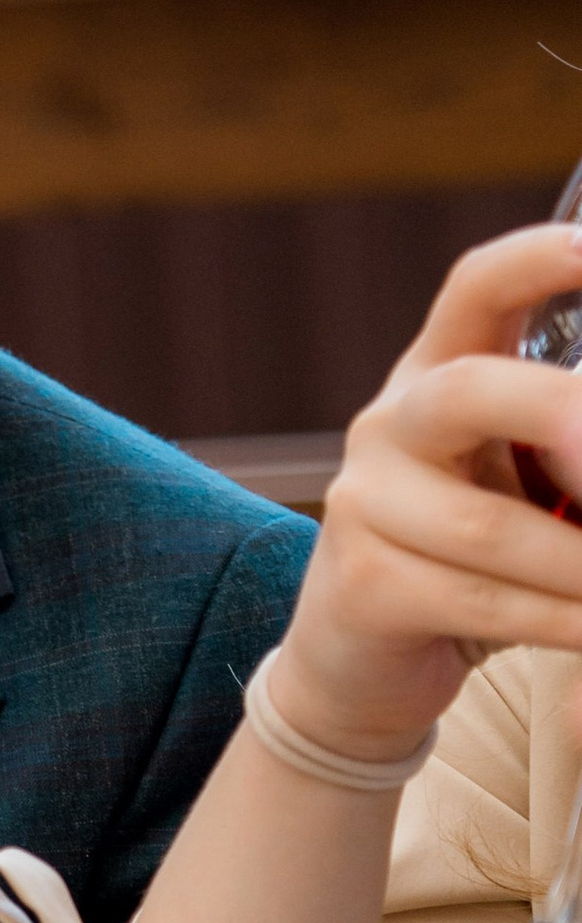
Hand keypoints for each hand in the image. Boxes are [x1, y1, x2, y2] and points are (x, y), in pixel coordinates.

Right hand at [276, 226, 581, 761]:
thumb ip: (566, 451)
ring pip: (490, 527)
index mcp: (435, 377)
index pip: (474, 291)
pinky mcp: (366, 587)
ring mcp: (365, 506)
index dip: (533, 261)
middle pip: (468, 390)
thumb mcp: (521, 485)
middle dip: (563, 416)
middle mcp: (390, 426)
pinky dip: (564, 621)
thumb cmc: (472, 560)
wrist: (360, 660)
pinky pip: (481, 603)